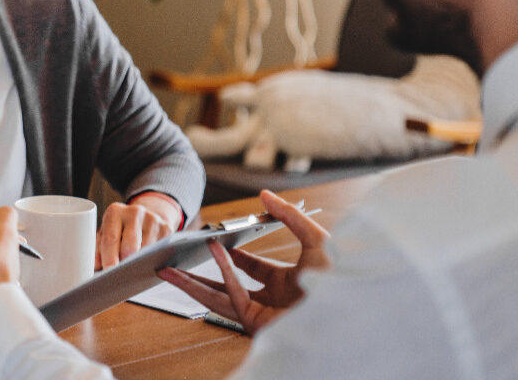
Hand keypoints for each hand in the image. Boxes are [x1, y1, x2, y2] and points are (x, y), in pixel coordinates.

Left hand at [96, 193, 180, 269]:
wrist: (143, 217)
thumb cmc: (120, 229)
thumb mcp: (106, 233)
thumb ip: (97, 249)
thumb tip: (95, 266)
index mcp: (115, 211)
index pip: (111, 238)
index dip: (109, 257)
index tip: (108, 271)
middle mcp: (135, 212)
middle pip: (130, 245)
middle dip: (125, 262)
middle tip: (121, 273)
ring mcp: (153, 219)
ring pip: (146, 251)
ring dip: (139, 263)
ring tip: (133, 267)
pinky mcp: (167, 228)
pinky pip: (160, 251)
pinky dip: (152, 260)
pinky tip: (147, 261)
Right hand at [156, 190, 330, 333]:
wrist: (352, 306)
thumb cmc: (342, 277)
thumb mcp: (315, 238)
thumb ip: (288, 216)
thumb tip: (265, 194)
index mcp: (287, 284)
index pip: (252, 271)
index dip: (232, 257)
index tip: (215, 243)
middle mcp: (272, 301)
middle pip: (225, 287)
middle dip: (196, 277)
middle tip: (175, 265)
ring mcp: (262, 314)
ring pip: (217, 298)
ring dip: (190, 284)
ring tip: (165, 271)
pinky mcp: (257, 323)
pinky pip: (231, 295)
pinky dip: (220, 273)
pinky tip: (211, 253)